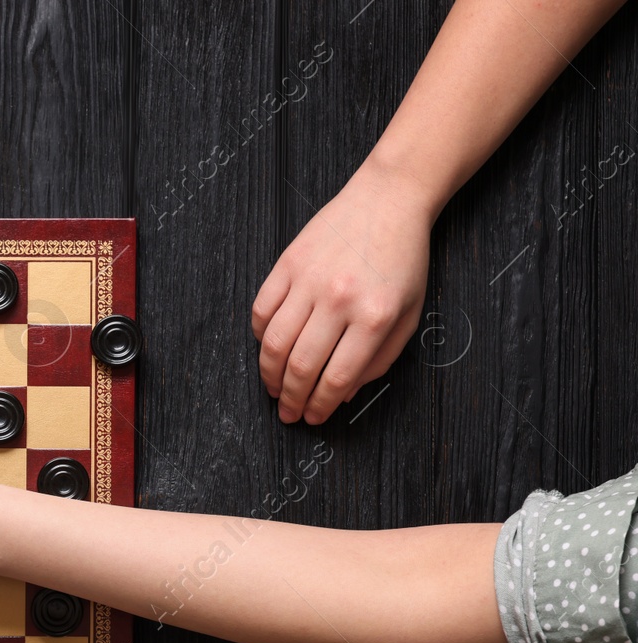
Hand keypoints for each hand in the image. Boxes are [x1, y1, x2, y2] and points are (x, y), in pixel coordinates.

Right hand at [252, 163, 431, 423]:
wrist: (388, 201)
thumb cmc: (402, 259)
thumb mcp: (408, 314)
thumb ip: (379, 358)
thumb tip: (342, 394)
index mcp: (375, 316)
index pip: (337, 378)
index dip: (320, 406)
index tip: (312, 417)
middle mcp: (340, 300)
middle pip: (301, 365)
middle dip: (291, 398)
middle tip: (287, 413)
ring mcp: (309, 280)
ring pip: (274, 343)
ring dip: (269, 374)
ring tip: (273, 388)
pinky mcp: (288, 264)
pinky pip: (262, 310)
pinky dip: (260, 336)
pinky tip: (268, 348)